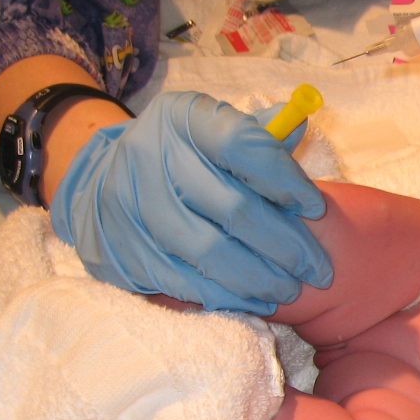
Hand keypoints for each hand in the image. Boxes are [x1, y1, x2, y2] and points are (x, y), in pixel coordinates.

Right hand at [50, 91, 330, 314]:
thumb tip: (302, 122)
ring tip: (290, 289)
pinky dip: (227, 296)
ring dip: (260, 278)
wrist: (102, 179)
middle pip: (233, 208)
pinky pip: (184, 281)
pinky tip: (256, 300)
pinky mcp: (123, 250)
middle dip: (287, 246)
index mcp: (183, 119)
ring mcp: (132, 206)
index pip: (242, 146)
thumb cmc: (183, 156)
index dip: (286, 180)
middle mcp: (152, 157)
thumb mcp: (213, 128)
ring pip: (210, 252)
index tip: (317, 209)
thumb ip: (259, 133)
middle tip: (318, 269)